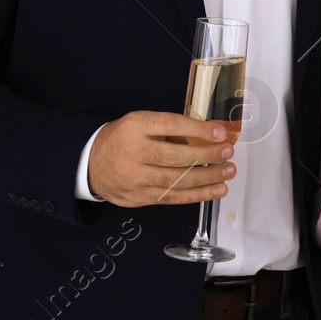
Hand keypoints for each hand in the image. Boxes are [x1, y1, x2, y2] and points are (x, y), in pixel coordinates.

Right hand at [87, 110, 237, 207]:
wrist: (92, 163)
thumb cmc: (124, 138)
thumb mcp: (142, 122)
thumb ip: (173, 127)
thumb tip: (213, 132)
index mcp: (135, 127)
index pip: (171, 126)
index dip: (199, 130)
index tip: (220, 132)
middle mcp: (133, 152)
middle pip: (176, 156)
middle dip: (208, 155)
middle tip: (228, 152)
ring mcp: (135, 178)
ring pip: (177, 180)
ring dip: (208, 177)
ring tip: (228, 171)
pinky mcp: (139, 198)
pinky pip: (173, 197)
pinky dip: (198, 195)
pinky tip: (216, 189)